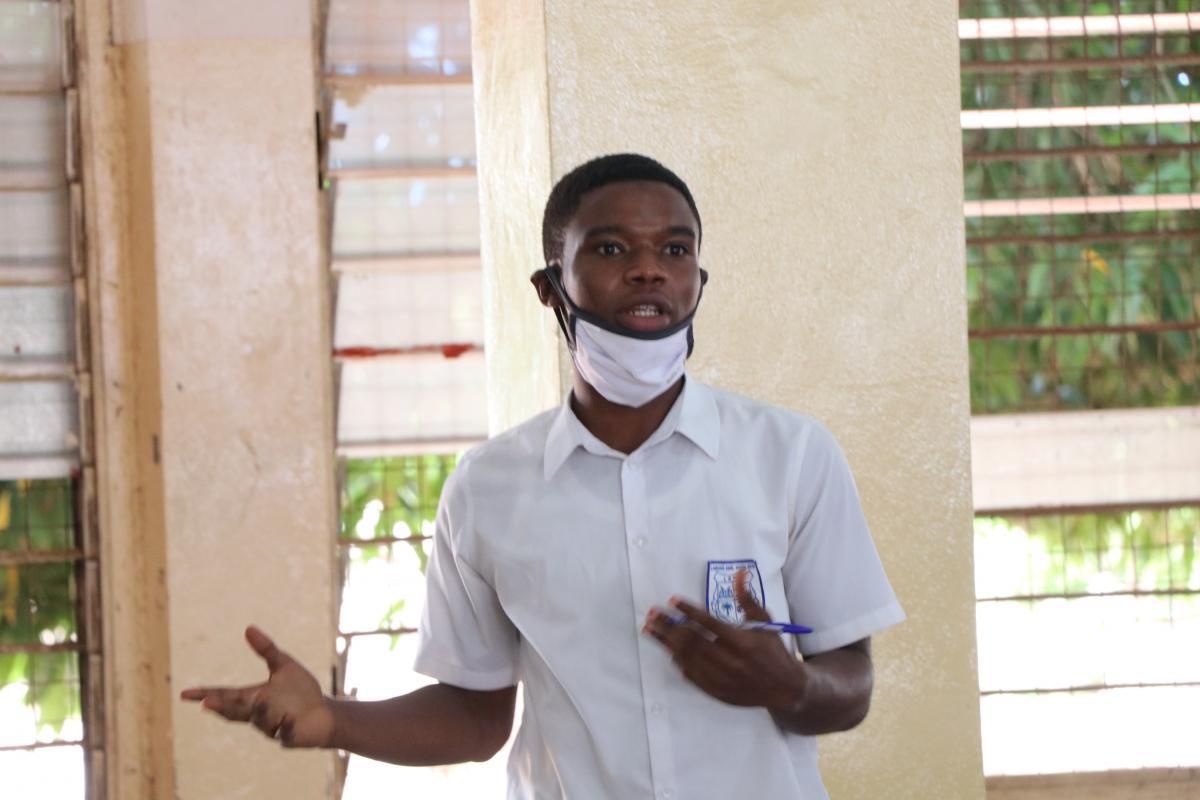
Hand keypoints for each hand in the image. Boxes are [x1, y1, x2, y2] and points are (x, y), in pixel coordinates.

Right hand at [180, 625, 334, 747]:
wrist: (324, 713)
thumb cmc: (300, 691)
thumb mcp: (283, 665)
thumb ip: (266, 649)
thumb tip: (248, 627)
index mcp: (252, 697)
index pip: (224, 696)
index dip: (205, 694)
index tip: (184, 693)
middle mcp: (258, 714)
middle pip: (235, 711)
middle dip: (221, 708)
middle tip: (206, 704)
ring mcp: (273, 726)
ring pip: (261, 719)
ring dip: (259, 709)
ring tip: (260, 696)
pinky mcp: (291, 735)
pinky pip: (286, 732)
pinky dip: (286, 726)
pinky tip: (288, 719)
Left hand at [642, 570, 807, 712]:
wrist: (784, 688)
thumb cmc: (773, 651)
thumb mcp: (765, 623)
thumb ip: (748, 600)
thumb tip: (739, 574)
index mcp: (743, 642)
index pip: (709, 623)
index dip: (689, 610)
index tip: (672, 600)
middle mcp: (731, 661)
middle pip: (692, 640)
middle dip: (669, 625)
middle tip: (653, 614)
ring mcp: (723, 679)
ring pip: (688, 658)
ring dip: (667, 642)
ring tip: (651, 630)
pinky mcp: (717, 692)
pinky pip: (692, 676)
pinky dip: (678, 662)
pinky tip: (668, 651)